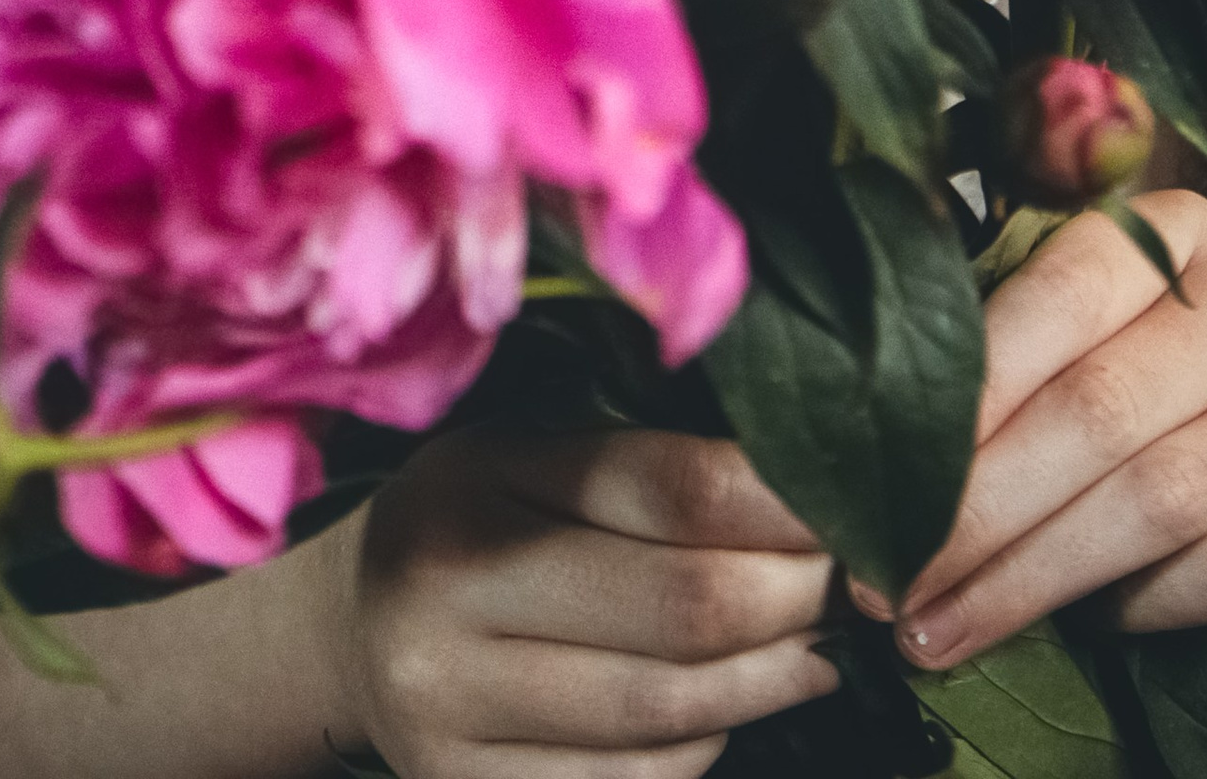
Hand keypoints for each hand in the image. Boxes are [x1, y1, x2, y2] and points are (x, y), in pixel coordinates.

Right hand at [324, 424, 835, 774]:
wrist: (351, 634)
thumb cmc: (473, 523)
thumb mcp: (529, 458)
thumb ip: (643, 468)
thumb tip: (802, 489)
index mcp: (475, 480)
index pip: (668, 487)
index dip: (784, 502)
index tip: (855, 506)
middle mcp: (449, 594)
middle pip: (682, 607)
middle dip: (795, 597)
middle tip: (852, 585)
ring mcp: (452, 711)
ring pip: (669, 710)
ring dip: (773, 680)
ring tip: (818, 649)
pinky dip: (705, 747)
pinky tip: (731, 707)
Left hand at [861, 194, 1206, 667]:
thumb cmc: (1168, 400)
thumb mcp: (1099, 344)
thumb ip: (1008, 360)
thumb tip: (865, 437)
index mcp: (1176, 230)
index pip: (1058, 290)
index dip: (964, 392)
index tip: (871, 478)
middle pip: (1098, 406)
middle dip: (975, 508)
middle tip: (880, 581)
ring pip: (1157, 496)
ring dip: (1031, 577)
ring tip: (937, 630)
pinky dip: (1140, 607)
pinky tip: (1078, 631)